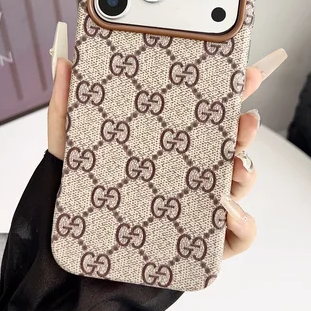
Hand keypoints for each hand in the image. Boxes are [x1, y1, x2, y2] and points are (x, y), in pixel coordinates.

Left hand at [48, 50, 286, 260]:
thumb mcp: (70, 146)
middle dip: (245, 131)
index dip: (232, 92)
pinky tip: (229, 213)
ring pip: (241, 184)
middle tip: (245, 120)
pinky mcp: (204, 241)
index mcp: (170, 144)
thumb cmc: (82, 191)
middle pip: (231, 145)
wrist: (78, 248)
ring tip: (236, 166)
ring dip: (248, 172)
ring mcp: (200, 203)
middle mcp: (190, 169)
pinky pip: (239, 234)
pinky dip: (244, 224)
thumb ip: (66, 107)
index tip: (247, 75)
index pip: (207, 114)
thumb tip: (63, 63)